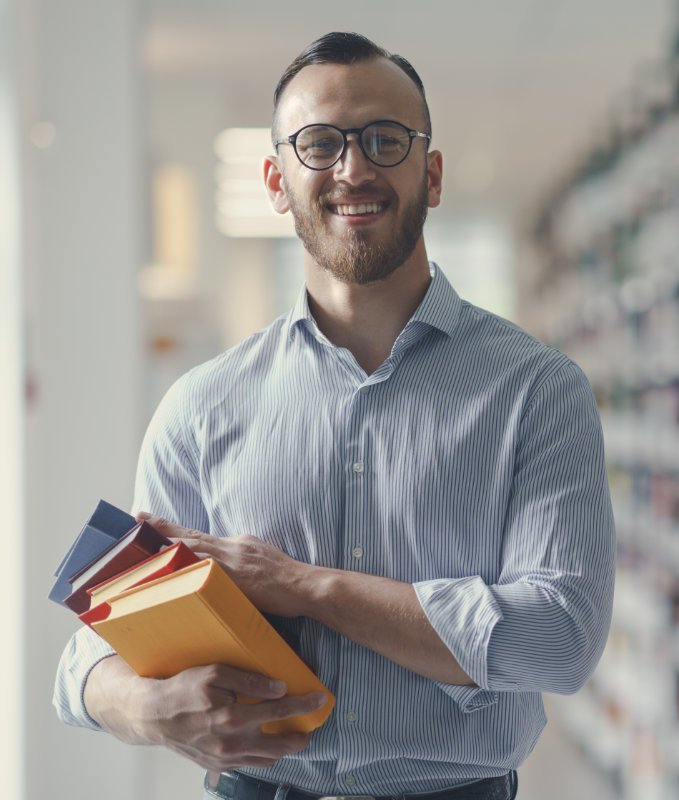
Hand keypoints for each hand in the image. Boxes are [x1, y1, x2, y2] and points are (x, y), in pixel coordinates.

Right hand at [84, 656, 327, 771]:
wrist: (154, 715)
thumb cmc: (184, 688)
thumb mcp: (216, 672)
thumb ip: (250, 680)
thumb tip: (280, 688)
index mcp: (234, 717)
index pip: (280, 710)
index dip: (303, 704)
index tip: (320, 698)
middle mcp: (232, 742)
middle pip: (279, 744)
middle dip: (300, 736)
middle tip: (311, 727)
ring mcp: (225, 757)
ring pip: (266, 759)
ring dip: (284, 749)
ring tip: (294, 737)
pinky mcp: (217, 764)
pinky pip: (249, 764)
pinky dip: (264, 756)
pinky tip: (268, 745)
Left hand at [138, 514, 312, 616]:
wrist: (307, 586)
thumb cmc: (287, 582)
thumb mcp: (261, 562)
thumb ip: (239, 563)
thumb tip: (221, 572)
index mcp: (238, 544)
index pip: (200, 535)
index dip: (175, 529)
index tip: (152, 521)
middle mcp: (233, 547)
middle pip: (191, 535)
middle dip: (163, 527)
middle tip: (138, 518)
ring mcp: (234, 559)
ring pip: (194, 547)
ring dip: (166, 541)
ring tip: (143, 537)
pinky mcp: (237, 574)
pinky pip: (204, 567)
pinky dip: (185, 563)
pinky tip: (167, 563)